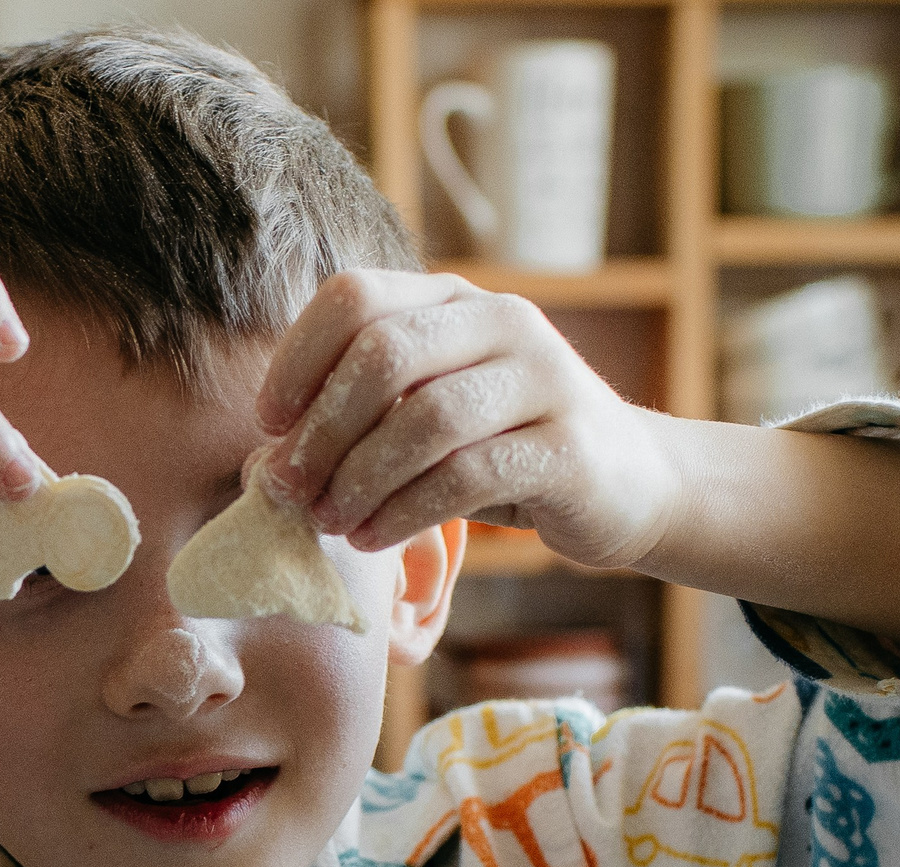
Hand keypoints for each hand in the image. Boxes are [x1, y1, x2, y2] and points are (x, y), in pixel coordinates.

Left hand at [252, 270, 684, 569]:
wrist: (631, 484)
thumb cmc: (508, 453)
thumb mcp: (433, 418)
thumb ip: (367, 419)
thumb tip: (270, 462)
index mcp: (456, 300)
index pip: (355, 296)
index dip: (297, 358)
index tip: (268, 423)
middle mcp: (503, 321)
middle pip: (384, 353)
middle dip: (321, 430)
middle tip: (289, 490)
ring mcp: (544, 378)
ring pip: (425, 418)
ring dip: (359, 478)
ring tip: (328, 522)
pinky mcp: (568, 447)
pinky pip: (467, 474)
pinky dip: (404, 511)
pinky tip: (373, 537)